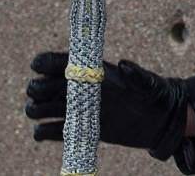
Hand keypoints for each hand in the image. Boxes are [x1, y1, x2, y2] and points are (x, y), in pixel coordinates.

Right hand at [25, 51, 188, 159]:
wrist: (158, 122)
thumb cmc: (153, 95)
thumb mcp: (148, 84)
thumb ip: (137, 75)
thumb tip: (124, 64)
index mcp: (92, 71)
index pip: (60, 62)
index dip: (45, 62)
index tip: (37, 66)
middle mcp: (79, 89)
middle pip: (44, 85)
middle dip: (37, 88)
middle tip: (42, 95)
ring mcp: (77, 109)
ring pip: (42, 107)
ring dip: (35, 109)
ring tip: (40, 112)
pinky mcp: (80, 129)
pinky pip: (52, 131)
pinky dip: (43, 132)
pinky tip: (43, 132)